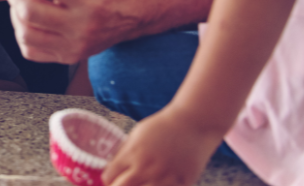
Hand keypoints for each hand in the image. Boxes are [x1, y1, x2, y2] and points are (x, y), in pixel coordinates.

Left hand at [102, 106, 220, 185]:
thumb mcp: (137, 134)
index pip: (109, 176)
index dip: (109, 179)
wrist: (194, 123)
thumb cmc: (163, 127)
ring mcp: (165, 177)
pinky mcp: (183, 183)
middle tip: (124, 183)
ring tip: (145, 181)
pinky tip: (162, 182)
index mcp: (133, 154)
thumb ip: (124, 153)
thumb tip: (110, 169)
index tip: (112, 179)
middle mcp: (147, 168)